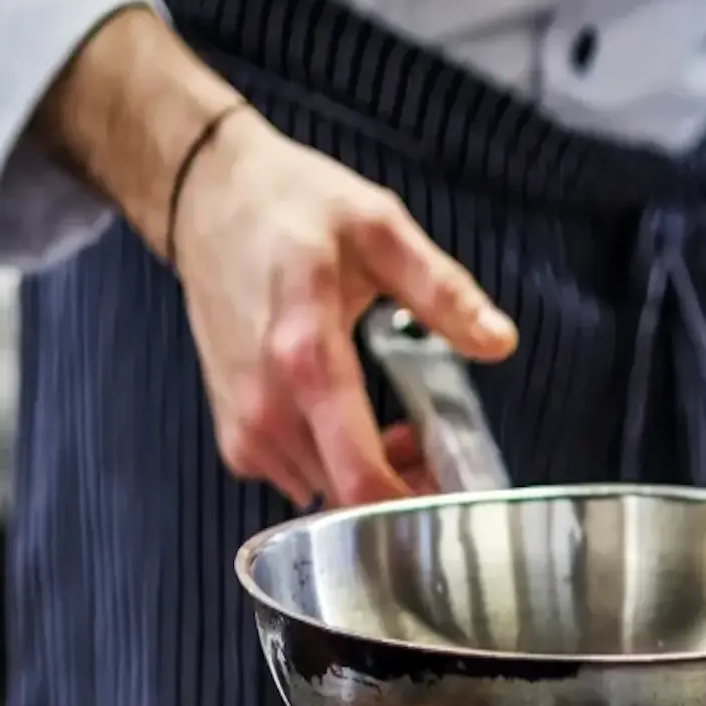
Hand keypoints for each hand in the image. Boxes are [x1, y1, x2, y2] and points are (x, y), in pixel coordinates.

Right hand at [172, 107, 515, 506]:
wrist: (207, 200)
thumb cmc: (291, 207)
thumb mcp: (379, 228)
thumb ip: (441, 290)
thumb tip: (498, 341)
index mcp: (305, 356)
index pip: (359, 476)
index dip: (415, 506)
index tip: (455, 497)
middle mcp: (266, 404)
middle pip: (347, 498)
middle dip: (404, 491)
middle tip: (440, 451)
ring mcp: (244, 424)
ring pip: (323, 496)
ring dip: (370, 481)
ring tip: (404, 433)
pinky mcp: (234, 432)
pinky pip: (295, 479)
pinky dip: (333, 470)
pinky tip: (356, 429)